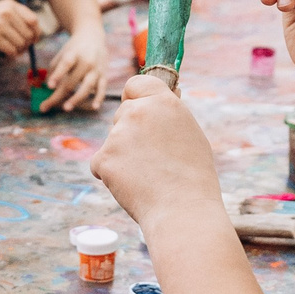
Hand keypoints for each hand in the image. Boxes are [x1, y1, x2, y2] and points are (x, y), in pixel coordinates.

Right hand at [0, 0, 43, 56]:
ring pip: (21, 44)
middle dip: (27, 45)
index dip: (36, 33)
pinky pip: (11, 51)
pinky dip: (11, 56)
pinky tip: (4, 55)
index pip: (33, 20)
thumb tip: (35, 36)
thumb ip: (16, 19)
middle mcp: (6, 12)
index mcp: (10, 4)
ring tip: (11, 51)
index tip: (32, 40)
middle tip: (19, 49)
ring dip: (18, 51)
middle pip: (29, 34)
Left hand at [38, 23, 106, 111]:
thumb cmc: (73, 49)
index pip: (66, 64)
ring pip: (87, 86)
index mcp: (74, 53)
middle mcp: (86, 61)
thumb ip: (54, 69)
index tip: (49, 86)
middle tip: (45, 106)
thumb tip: (45, 88)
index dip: (58, 75)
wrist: (93, 36)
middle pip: (72, 81)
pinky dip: (99, 98)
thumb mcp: (62, 53)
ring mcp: (96, 69)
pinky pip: (102, 89)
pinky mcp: (104, 76)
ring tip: (66, 108)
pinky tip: (94, 107)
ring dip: (76, 98)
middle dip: (58, 95)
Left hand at [90, 76, 225, 233]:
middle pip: (122, 113)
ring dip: (123, 155)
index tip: (138, 107)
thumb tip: (155, 102)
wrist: (182, 211)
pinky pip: (101, 163)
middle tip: (153, 158)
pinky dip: (112, 175)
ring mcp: (117, 135)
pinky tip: (134, 185)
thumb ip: (168, 115)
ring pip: (113, 141)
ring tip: (149, 175)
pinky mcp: (103, 158)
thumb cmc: (193, 177)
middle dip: (130, 131)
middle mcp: (137, 112)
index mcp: (163, 102)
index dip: (135, 96)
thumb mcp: (189, 133)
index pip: (136, 83)